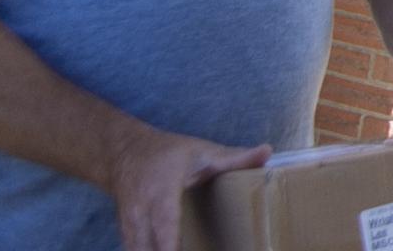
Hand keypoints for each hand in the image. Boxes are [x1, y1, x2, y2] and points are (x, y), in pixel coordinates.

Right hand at [104, 120, 264, 250]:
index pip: (166, 223)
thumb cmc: (167, 154)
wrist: (124, 154)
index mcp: (160, 192)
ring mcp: (129, 227)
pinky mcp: (127, 236)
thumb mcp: (201, 151)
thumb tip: (267, 152)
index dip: (170, 244)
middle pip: (148, 248)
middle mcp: (140, 213)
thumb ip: (234, 158)